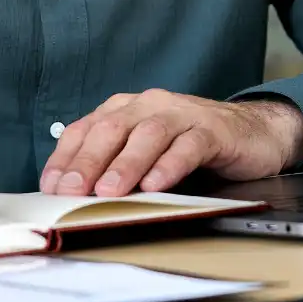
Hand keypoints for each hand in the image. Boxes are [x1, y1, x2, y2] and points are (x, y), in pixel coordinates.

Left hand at [41, 89, 302, 196]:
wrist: (252, 132)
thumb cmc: (185, 145)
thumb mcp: (141, 152)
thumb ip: (111, 165)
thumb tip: (74, 195)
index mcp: (122, 110)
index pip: (83, 131)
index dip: (64, 159)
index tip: (50, 187)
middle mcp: (146, 106)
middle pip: (110, 131)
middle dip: (87, 163)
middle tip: (72, 192)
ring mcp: (180, 114)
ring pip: (146, 136)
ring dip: (125, 165)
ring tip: (109, 192)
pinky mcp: (211, 130)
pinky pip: (187, 146)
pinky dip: (169, 165)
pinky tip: (156, 184)